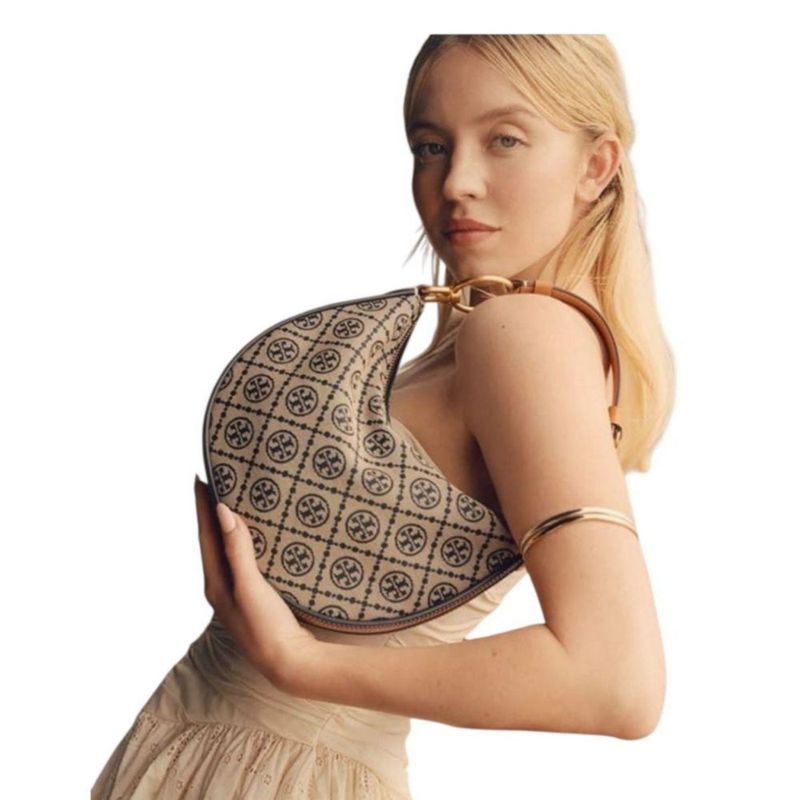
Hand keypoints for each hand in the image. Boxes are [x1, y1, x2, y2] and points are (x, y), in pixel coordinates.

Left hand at [194, 474, 320, 688]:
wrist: (289, 663)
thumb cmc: (266, 627)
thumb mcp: (250, 587)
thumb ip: (236, 550)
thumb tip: (222, 510)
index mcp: (215, 582)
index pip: (205, 535)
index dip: (202, 506)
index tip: (200, 477)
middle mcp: (222, 586)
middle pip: (213, 539)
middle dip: (213, 511)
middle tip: (218, 481)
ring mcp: (238, 592)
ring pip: (228, 549)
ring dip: (228, 525)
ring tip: (235, 500)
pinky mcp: (255, 595)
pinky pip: (244, 558)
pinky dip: (245, 540)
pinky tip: (257, 536)